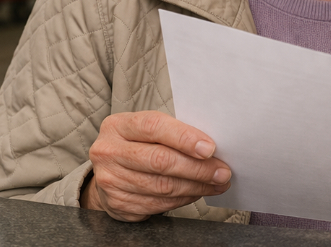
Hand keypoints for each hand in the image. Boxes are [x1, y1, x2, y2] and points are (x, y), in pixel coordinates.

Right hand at [81, 111, 231, 221]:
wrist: (108, 171)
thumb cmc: (139, 145)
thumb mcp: (148, 131)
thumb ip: (174, 133)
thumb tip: (212, 148)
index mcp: (118, 126)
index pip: (154, 127)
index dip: (184, 137)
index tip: (210, 148)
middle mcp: (109, 152)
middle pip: (160, 161)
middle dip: (198, 168)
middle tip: (222, 172)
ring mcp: (110, 180)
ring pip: (162, 186)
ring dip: (196, 187)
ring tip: (216, 184)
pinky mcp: (117, 203)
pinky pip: (158, 204)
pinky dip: (183, 199)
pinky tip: (196, 193)